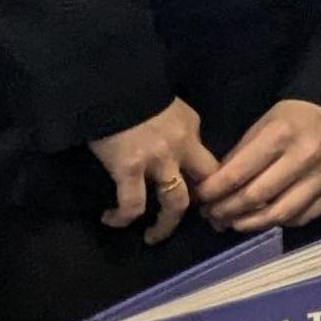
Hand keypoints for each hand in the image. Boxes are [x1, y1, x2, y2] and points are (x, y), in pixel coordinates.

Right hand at [91, 101, 217, 241]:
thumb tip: (182, 148)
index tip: (212, 201)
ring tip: (153, 236)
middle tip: (204, 225)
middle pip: (208, 184)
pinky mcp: (129, 168)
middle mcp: (183, 146)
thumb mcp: (169, 108)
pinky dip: (123, 217)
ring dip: (166, 225)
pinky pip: (132, 204)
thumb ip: (178, 129)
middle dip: (210, 208)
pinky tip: (113, 220)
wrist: (107, 84)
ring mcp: (158, 159)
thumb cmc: (133, 92)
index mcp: (192, 129)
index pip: (211, 163)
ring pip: (176, 203)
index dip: (214, 184)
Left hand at [198, 99, 320, 229]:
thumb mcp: (264, 124)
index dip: (212, 192)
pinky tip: (267, 218)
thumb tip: (216, 188)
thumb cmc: (298, 116)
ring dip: (250, 224)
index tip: (200, 198)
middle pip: (255, 198)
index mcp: (280, 136)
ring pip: (280, 214)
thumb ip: (241, 156)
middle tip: (212, 215)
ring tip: (235, 223)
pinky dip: (280, 222)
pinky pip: (304, 217)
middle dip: (226, 211)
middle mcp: (304, 158)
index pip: (236, 174)